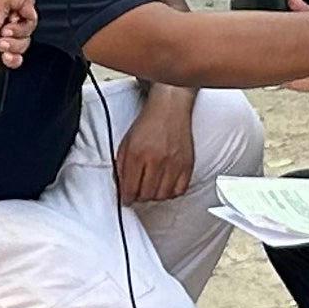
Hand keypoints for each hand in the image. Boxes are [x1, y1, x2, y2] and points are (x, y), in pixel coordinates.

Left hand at [0, 0, 38, 74]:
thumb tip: (29, 8)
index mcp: (2, 0)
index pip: (28, 6)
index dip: (24, 14)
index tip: (12, 16)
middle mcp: (2, 16)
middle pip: (28, 26)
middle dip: (18, 32)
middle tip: (3, 31)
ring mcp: (0, 35)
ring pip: (24, 43)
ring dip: (14, 46)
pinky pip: (17, 57)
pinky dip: (12, 58)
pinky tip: (3, 56)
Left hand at [113, 86, 197, 203]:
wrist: (169, 109)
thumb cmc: (149, 123)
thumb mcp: (126, 142)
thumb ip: (121, 166)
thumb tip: (121, 187)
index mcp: (137, 154)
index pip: (130, 188)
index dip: (127, 198)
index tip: (127, 199)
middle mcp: (156, 160)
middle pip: (146, 195)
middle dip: (140, 197)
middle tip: (138, 192)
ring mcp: (173, 163)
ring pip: (162, 195)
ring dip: (155, 196)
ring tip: (151, 188)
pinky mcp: (187, 165)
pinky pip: (179, 190)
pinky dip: (171, 193)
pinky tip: (166, 186)